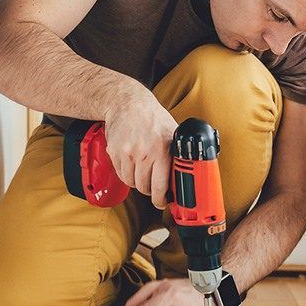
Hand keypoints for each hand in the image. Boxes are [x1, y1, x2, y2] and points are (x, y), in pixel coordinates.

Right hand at [103, 88, 177, 208]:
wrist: (127, 103)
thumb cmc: (152, 117)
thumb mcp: (172, 131)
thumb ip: (178, 152)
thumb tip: (191, 172)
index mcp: (161, 150)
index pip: (160, 186)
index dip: (161, 199)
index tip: (162, 201)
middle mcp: (143, 153)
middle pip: (144, 187)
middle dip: (150, 191)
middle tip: (153, 187)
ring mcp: (127, 153)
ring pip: (131, 183)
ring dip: (137, 182)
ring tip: (142, 173)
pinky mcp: (114, 152)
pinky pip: (121, 174)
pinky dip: (126, 174)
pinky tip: (132, 165)